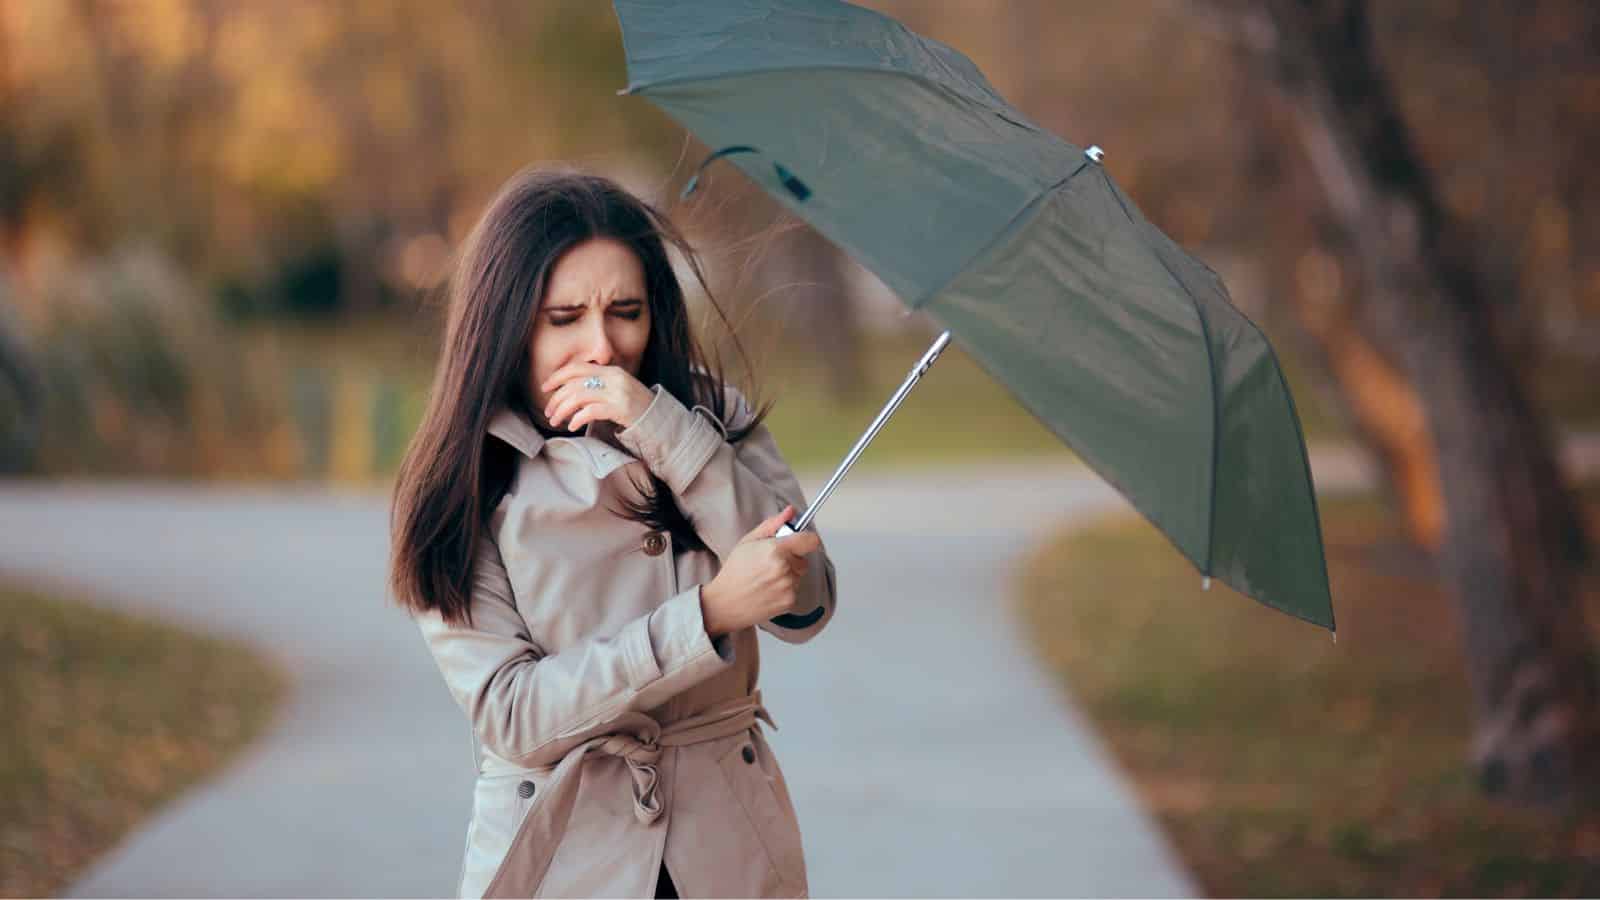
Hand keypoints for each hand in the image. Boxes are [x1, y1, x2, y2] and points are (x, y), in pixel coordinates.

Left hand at [540, 363, 654, 430]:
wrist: (660, 418)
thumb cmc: (636, 406)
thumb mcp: (618, 388)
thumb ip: (598, 385)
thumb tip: (569, 392)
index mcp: (611, 370)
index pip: (577, 367)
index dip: (557, 376)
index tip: (545, 388)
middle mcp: (613, 378)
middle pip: (574, 384)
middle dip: (556, 399)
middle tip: (548, 413)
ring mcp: (618, 392)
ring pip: (579, 397)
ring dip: (562, 410)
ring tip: (555, 421)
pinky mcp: (621, 408)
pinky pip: (591, 411)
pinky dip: (578, 418)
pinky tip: (572, 426)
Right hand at [700, 505, 821, 637]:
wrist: (725, 603)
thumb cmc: (734, 572)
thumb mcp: (748, 541)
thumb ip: (772, 524)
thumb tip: (790, 512)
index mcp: (776, 549)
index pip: (810, 540)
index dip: (807, 539)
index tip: (802, 541)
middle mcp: (785, 568)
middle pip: (803, 559)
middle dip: (792, 559)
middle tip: (770, 563)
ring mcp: (788, 586)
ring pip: (799, 575)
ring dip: (788, 575)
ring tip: (766, 578)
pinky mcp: (789, 601)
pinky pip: (795, 590)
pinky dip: (785, 590)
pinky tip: (768, 589)